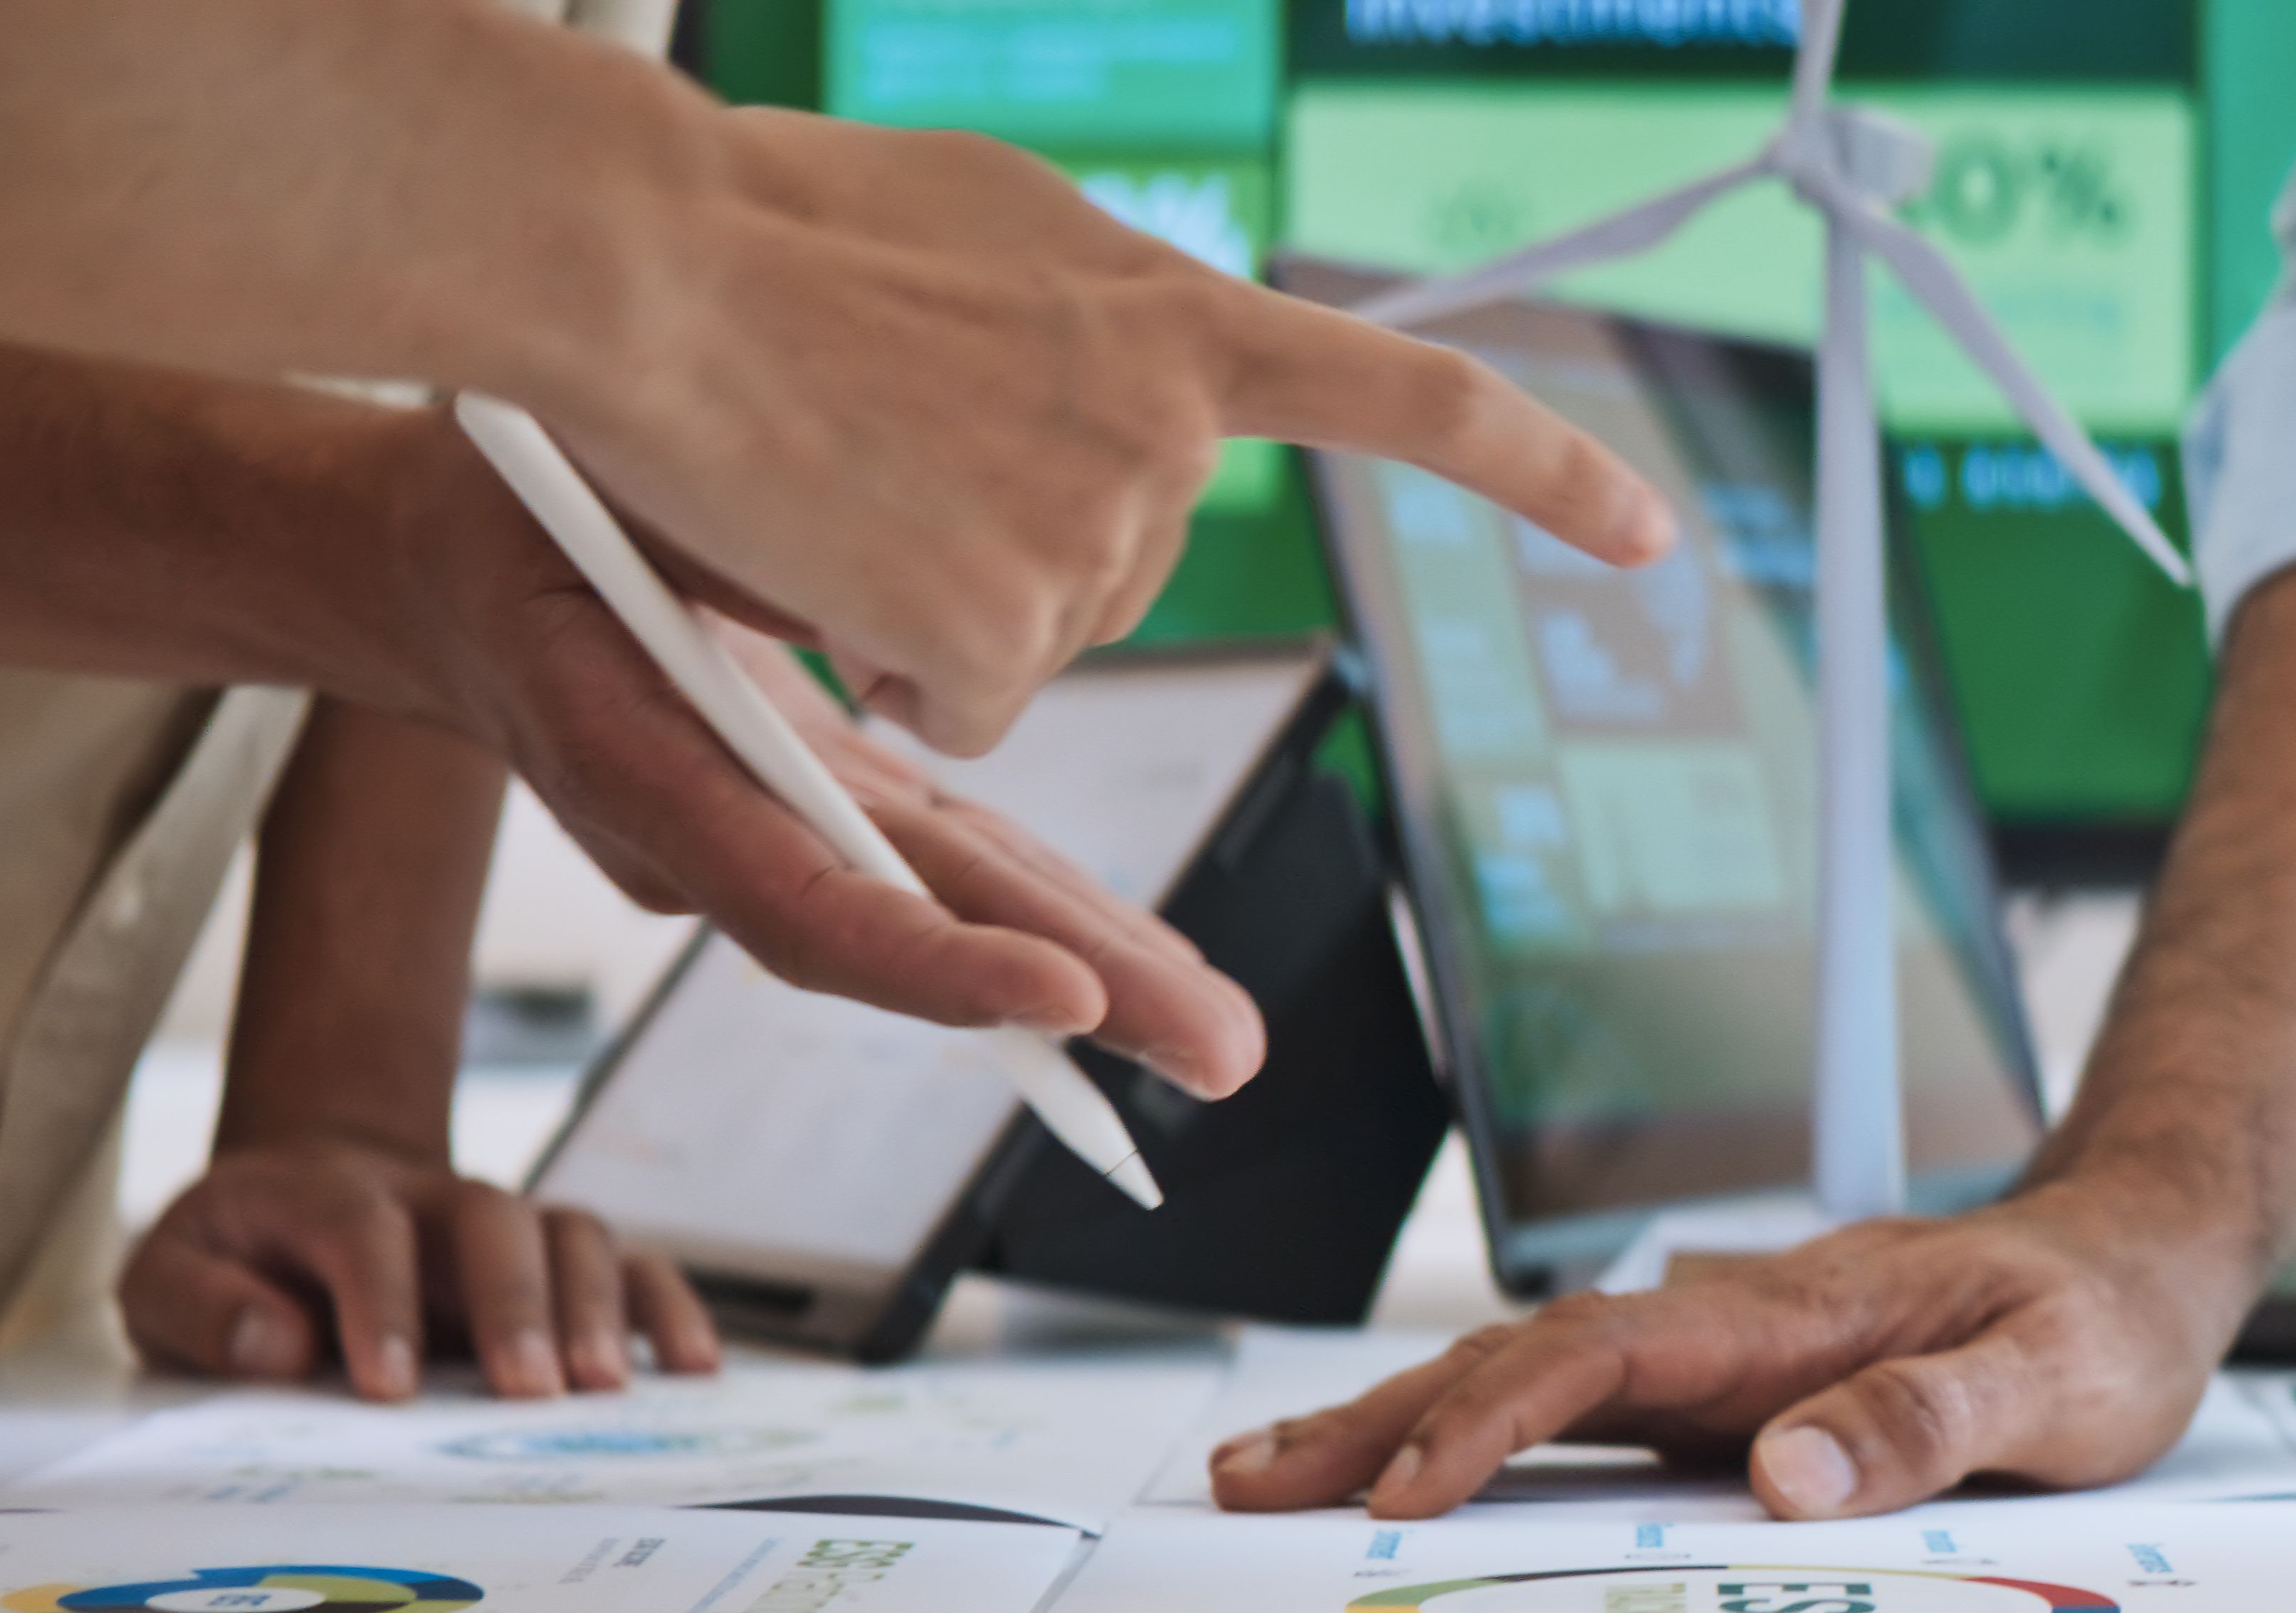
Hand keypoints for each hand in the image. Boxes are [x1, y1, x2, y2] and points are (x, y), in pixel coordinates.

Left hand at [122, 1139, 720, 1399]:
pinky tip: (694, 1367)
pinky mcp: (556, 1258)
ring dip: (598, 1307)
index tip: (390, 1389)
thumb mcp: (166, 1280)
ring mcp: (504, 1223)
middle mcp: (428, 1197)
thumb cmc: (237, 1265)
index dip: (379, 1302)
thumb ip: (197, 1304)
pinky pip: (631, 1263)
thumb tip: (278, 1342)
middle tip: (530, 1391)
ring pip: (571, 1233)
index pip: (361, 1229)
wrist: (307, 1201)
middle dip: (514, 1303)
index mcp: (320, 1194)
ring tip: (605, 1390)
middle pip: (490, 1219)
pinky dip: (669, 1307)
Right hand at [373, 424, 1265, 1094]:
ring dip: (1099, 974)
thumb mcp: (580, 488)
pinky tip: (1155, 966)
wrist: (435, 560)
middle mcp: (715, 831)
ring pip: (951, 912)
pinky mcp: (818, 804)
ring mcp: (775, 828)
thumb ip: (699, 554)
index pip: (803, 905)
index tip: (1062, 996)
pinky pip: (950, 869)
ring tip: (1222, 1037)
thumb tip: (830, 586)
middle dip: (1080, 999)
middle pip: (915, 935)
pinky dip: (1053, 914)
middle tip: (1220, 1055)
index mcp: (639, 767)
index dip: (932, 960)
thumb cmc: (498, 496)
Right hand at [535, 108, 1672, 753]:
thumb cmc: (770, 223)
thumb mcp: (983, 229)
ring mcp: (1098, 537)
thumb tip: (1124, 373)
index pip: (1407, 399)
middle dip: (1007, 535)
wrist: (646, 261)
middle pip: (1121, 562)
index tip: (1649, 538)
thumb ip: (1086, 317)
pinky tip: (821, 556)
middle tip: (879, 433)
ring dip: (933, 592)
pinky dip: (892, 661)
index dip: (1537, 472)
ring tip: (829, 469)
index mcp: (1177, 320)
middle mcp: (1169, 435)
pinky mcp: (1012, 630)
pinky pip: (969, 705)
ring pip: (1035, 639)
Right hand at [1211, 1183, 2252, 1518]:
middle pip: (1525, 1358)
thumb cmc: (2100, 1321)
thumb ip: (1928, 1423)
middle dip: (1382, 1418)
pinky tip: (1406, 1473)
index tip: (1407, 1492)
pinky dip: (1477, 1436)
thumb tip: (1788, 1476)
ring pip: (1532, 1378)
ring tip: (1271, 1475)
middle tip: (1251, 1482)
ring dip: (1402, 1424)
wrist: (2133, 1254)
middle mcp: (1733, 1322)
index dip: (1495, 1423)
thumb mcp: (2056, 1384)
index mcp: (1794, 1314)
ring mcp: (1720, 1354)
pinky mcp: (1726, 1389)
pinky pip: (1579, 1409)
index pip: (1606, 1357)